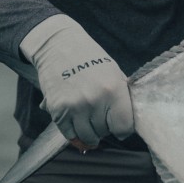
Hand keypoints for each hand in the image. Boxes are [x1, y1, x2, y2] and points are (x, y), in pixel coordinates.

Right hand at [20, 15, 133, 147]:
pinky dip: (72, 132)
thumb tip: (125, 126)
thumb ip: (121, 98)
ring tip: (88, 121)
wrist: (58, 45)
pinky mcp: (57, 110)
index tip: (117, 126)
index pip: (123, 127)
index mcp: (114, 90)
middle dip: (103, 127)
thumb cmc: (90, 58)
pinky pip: (68, 134)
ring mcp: (74, 106)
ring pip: (86, 137)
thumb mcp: (113, 73)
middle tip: (98, 115)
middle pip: (104, 132)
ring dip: (88, 133)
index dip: (122, 129)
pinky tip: (75, 121)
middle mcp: (94, 100)